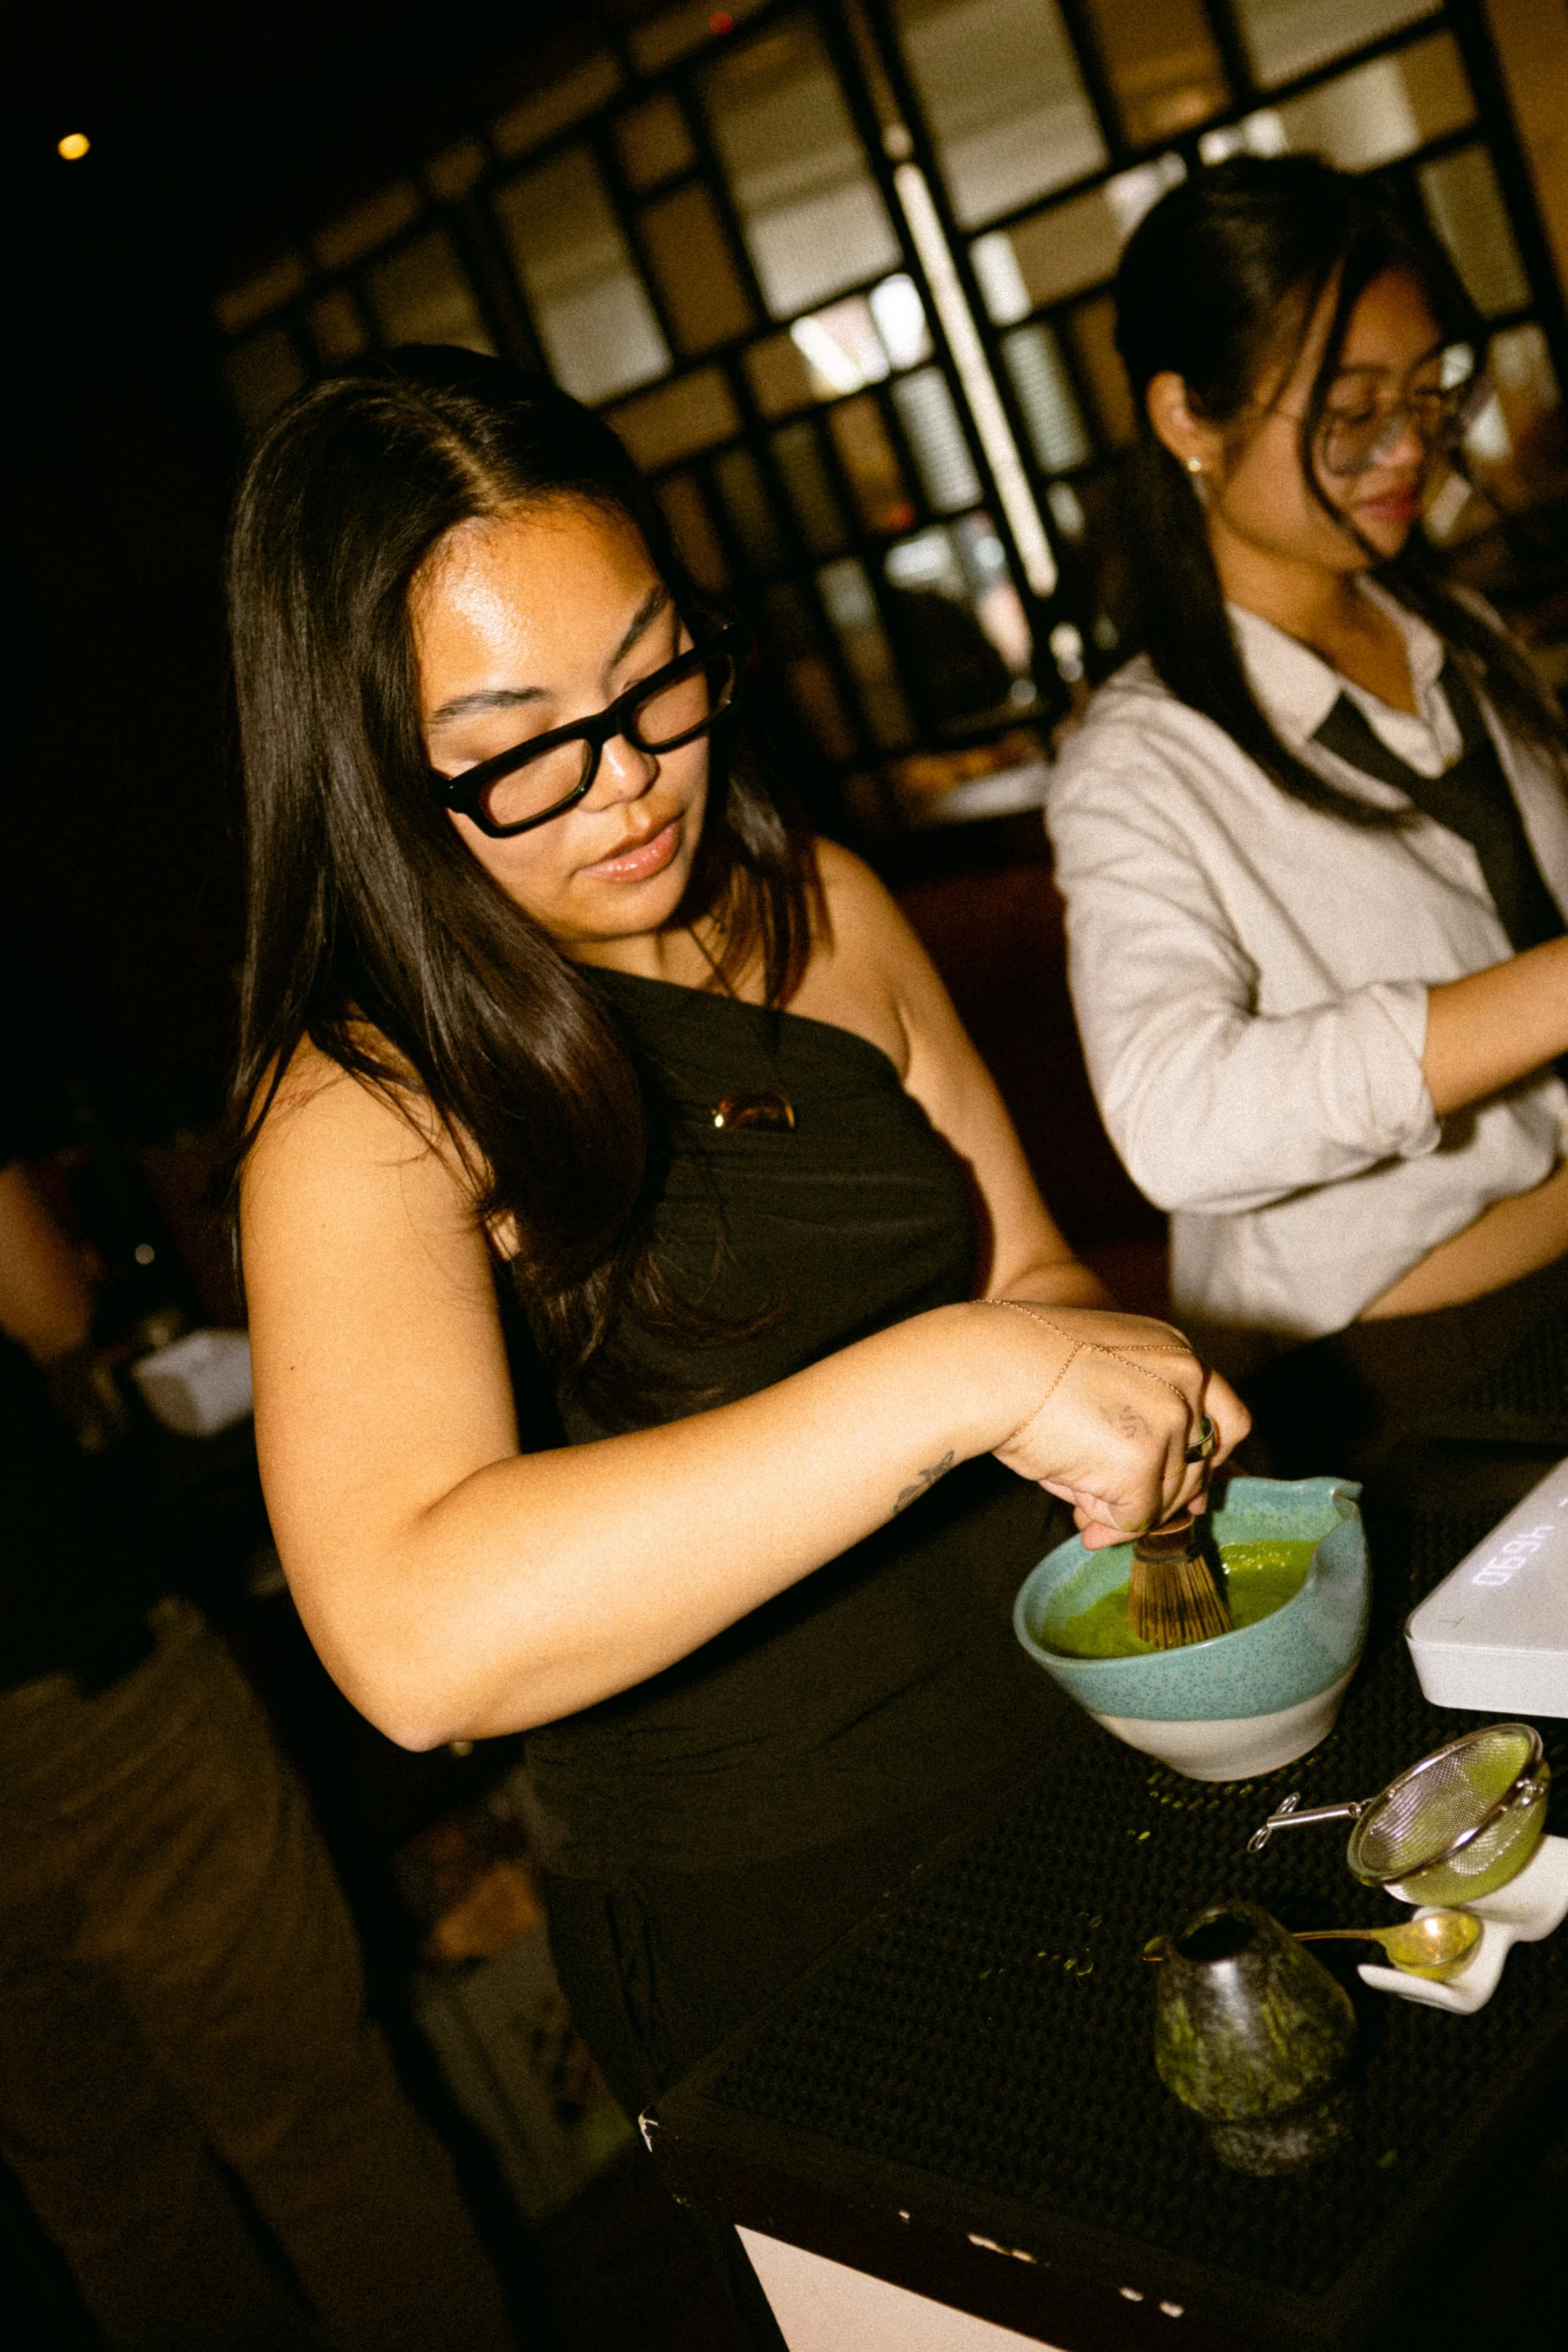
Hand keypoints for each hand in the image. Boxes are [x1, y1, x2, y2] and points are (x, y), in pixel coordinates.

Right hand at [983, 1303, 1248, 1543]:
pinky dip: (1107, 1525)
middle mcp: (1185, 1381)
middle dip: (1161, 1496)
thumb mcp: (1096, 1379)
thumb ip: (1136, 1426)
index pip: (1226, 1416)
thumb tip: (1157, 1507)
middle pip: (1201, 1465)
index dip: (1208, 1460)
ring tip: (1080, 1505)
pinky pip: (1135, 1518)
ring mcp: (1168, 1421)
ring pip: (1168, 1496)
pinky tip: (1078, 1514)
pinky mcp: (1141, 1461)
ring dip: (1126, 1510)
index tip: (1189, 1492)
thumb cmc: (1021, 1367)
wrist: (989, 1365)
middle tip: (1115, 1511)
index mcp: (1174, 1351)